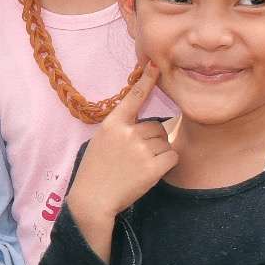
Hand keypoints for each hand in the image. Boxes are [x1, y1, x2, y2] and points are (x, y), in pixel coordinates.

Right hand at [67, 63, 177, 232]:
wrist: (92, 199)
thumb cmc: (95, 171)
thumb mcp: (101, 141)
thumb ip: (121, 128)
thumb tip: (150, 124)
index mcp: (112, 124)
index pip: (133, 97)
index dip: (145, 80)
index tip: (154, 65)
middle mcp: (128, 133)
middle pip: (157, 126)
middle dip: (152, 140)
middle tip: (135, 157)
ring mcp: (141, 150)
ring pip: (165, 141)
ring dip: (159, 153)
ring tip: (138, 167)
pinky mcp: (153, 167)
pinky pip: (172, 156)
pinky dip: (166, 164)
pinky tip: (150, 173)